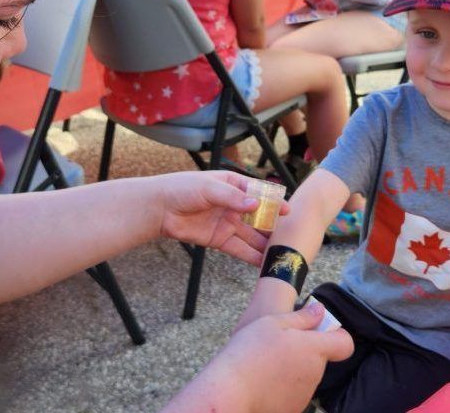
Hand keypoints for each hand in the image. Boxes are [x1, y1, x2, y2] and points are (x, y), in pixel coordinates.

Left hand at [156, 171, 288, 265]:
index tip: (287, 211)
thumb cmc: (182, 189)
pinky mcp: (219, 240)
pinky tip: (264, 262)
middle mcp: (234, 205)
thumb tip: (255, 205)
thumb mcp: (209, 188)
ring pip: (251, 235)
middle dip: (273, 226)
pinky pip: (239, 248)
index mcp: (233, 185)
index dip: (274, 202)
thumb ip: (232, 197)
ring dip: (265, 244)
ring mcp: (227, 223)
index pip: (259, 194)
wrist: (159, 208)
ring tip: (281, 254)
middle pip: (259, 217)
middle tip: (289, 237)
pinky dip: (251, 256)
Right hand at [171, 303, 353, 412]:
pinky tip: (264, 379)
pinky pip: (294, 390)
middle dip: (306, 349)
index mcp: (314, 349)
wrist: (231, 391)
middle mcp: (315, 372)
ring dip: (294, 367)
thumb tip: (321, 311)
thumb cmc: (249, 353)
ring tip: (267, 362)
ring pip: (306, 374)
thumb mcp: (272, 323)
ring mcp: (305, 392)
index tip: (317, 331)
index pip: (345, 344)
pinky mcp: (293, 407)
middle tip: (279, 343)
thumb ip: (302, 317)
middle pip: (320, 358)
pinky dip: (284, 384)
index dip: (336, 335)